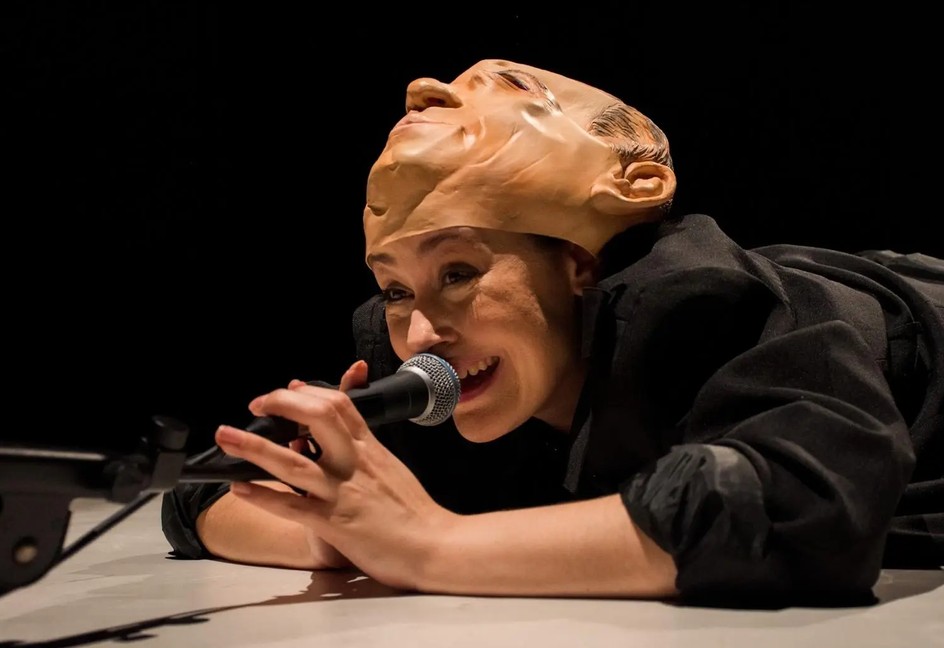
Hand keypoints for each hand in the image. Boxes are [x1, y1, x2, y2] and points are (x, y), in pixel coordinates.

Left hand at [214, 360, 456, 589]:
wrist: (436, 545)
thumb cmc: (416, 512)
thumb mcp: (392, 469)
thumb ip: (367, 453)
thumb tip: (346, 440)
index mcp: (371, 449)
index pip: (339, 404)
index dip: (308, 391)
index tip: (288, 388)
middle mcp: (355, 463)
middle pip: (316, 416)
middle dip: (281, 403)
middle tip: (257, 404)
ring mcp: (343, 492)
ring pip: (293, 460)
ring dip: (253, 447)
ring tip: (225, 436)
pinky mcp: (335, 523)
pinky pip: (291, 505)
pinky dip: (262, 495)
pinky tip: (239, 489)